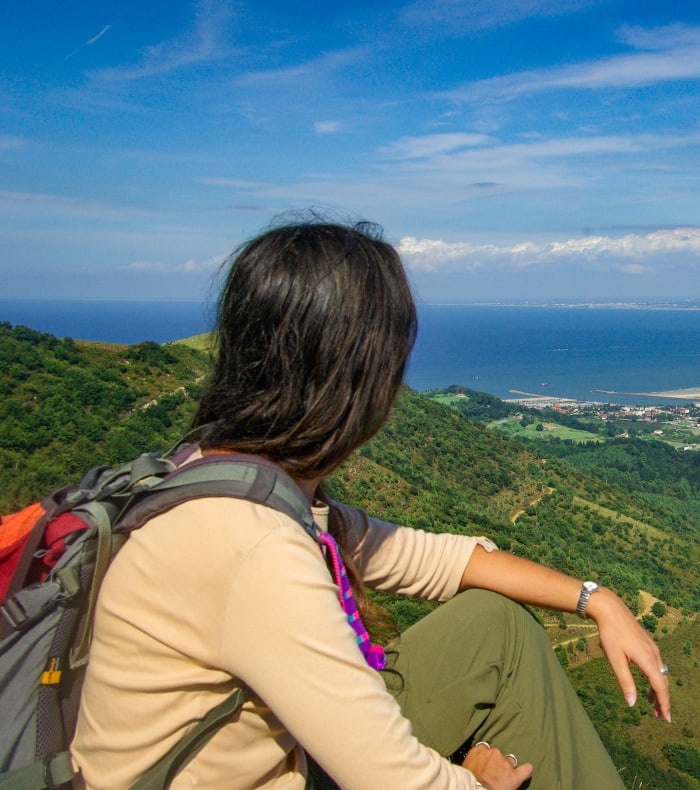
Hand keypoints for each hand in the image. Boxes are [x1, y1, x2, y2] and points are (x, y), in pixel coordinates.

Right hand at [462, 742, 532, 788]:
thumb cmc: (468, 781)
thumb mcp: (466, 767)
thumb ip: (473, 761)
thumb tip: (475, 765)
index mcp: (479, 750)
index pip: (486, 748)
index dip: (487, 757)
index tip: (487, 764)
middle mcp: (493, 753)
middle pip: (498, 755)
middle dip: (498, 763)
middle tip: (494, 774)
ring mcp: (504, 763)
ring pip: (510, 762)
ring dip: (508, 768)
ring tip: (504, 778)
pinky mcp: (514, 775)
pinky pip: (526, 769)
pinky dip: (526, 770)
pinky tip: (527, 770)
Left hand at [587, 587, 670, 721]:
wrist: (611, 609)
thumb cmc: (610, 634)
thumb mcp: (615, 659)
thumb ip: (625, 682)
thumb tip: (633, 704)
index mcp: (647, 659)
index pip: (660, 687)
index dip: (664, 704)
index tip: (666, 719)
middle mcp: (654, 654)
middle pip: (663, 682)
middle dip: (662, 700)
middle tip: (658, 716)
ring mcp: (652, 648)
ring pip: (660, 674)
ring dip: (657, 689)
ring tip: (651, 704)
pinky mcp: (647, 644)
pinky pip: (656, 665)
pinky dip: (654, 678)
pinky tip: (646, 683)